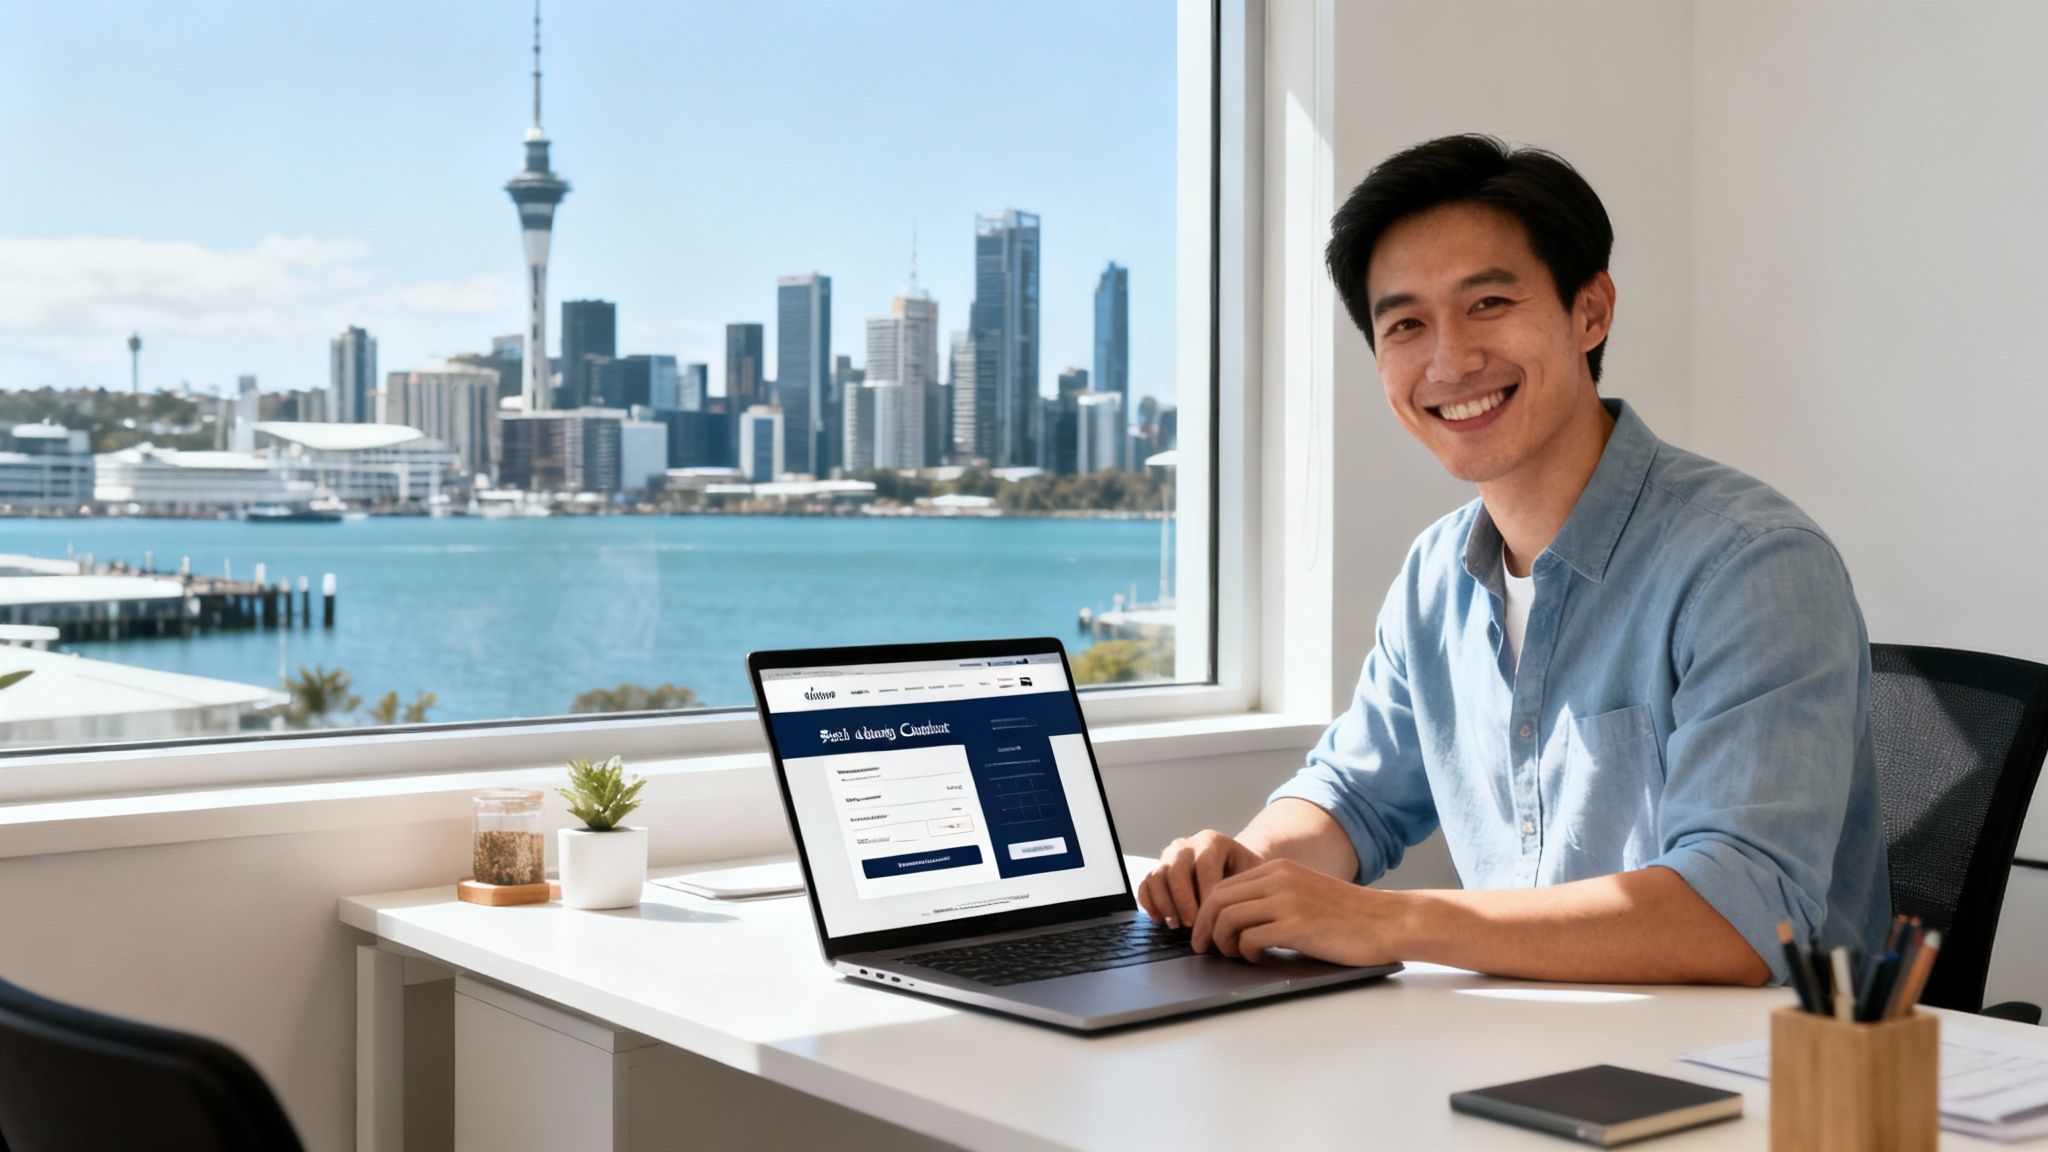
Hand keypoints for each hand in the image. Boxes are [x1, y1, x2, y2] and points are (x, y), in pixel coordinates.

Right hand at [1136, 830, 1267, 929]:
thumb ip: (1246, 889)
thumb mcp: (1253, 874)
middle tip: (1191, 925)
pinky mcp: (1157, 869)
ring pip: (1156, 876)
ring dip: (1164, 904)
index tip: (1211, 917)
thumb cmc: (1245, 872)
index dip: (1205, 894)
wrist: (1233, 864)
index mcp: (1212, 841)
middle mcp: (1187, 845)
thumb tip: (1237, 918)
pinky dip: (1149, 903)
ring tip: (1176, 925)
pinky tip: (1160, 920)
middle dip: (1183, 902)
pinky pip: (1145, 884)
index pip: (1204, 866)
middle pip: (1176, 871)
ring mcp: (1169, 856)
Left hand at [1189, 858, 1403, 966]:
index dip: (1206, 913)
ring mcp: (1287, 900)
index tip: (1203, 933)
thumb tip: (1234, 921)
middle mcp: (1279, 879)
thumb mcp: (1305, 893)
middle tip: (1204, 949)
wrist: (1388, 921)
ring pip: (1228, 918)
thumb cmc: (1350, 916)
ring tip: (1233, 956)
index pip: (1224, 886)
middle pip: (1218, 900)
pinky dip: (1245, 952)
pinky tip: (1258, 958)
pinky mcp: (1297, 926)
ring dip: (1222, 942)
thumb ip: (1273, 898)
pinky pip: (1250, 938)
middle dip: (1204, 927)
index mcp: (1279, 869)